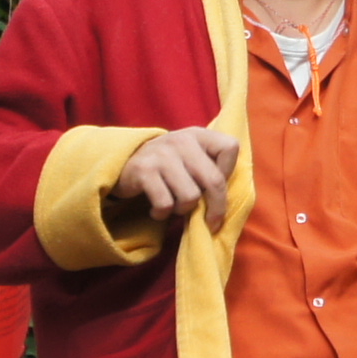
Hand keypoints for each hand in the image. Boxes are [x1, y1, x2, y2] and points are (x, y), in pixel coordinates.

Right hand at [117, 125, 240, 226]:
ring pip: (190, 197)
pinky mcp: (144, 170)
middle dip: (216, 208)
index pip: (230, 148)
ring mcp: (161, 153)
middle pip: (214, 180)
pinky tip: (157, 210)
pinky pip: (166, 204)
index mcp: (199, 134)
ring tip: (174, 205)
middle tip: (211, 222)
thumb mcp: (192, 159)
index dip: (228, 171)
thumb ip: (212, 170)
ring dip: (183, 210)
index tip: (215, 185)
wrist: (126, 164)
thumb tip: (228, 203)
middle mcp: (182, 139)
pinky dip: (162, 214)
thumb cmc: (170, 168)